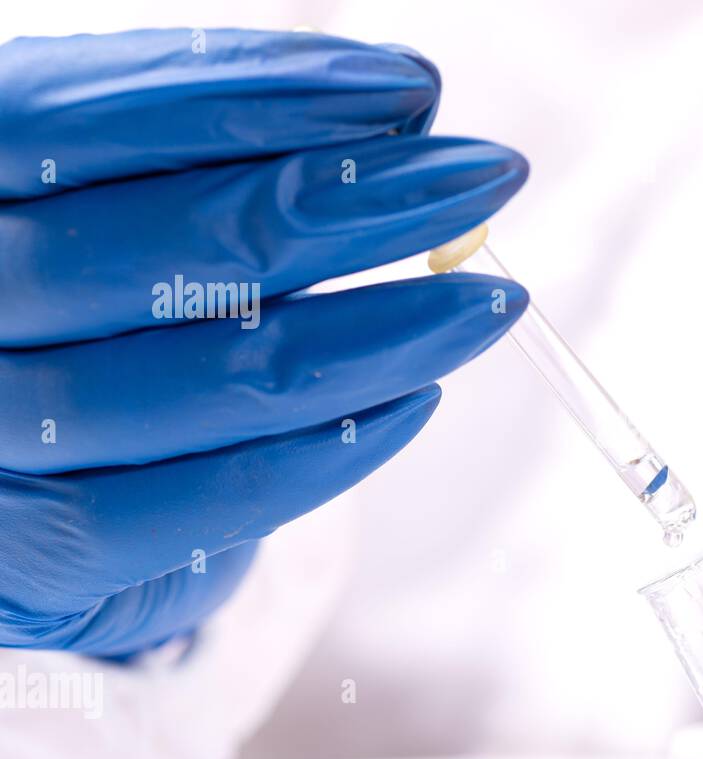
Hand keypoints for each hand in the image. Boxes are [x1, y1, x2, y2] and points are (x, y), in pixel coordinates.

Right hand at [0, 29, 528, 654]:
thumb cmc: (66, 317)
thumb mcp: (95, 212)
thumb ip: (199, 168)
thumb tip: (394, 124)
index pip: (90, 118)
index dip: (264, 96)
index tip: (409, 92)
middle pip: (183, 244)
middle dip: (364, 205)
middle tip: (487, 180)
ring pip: (225, 375)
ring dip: (386, 331)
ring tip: (486, 301)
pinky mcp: (46, 554)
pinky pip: (215, 500)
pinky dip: (335, 449)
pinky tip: (418, 400)